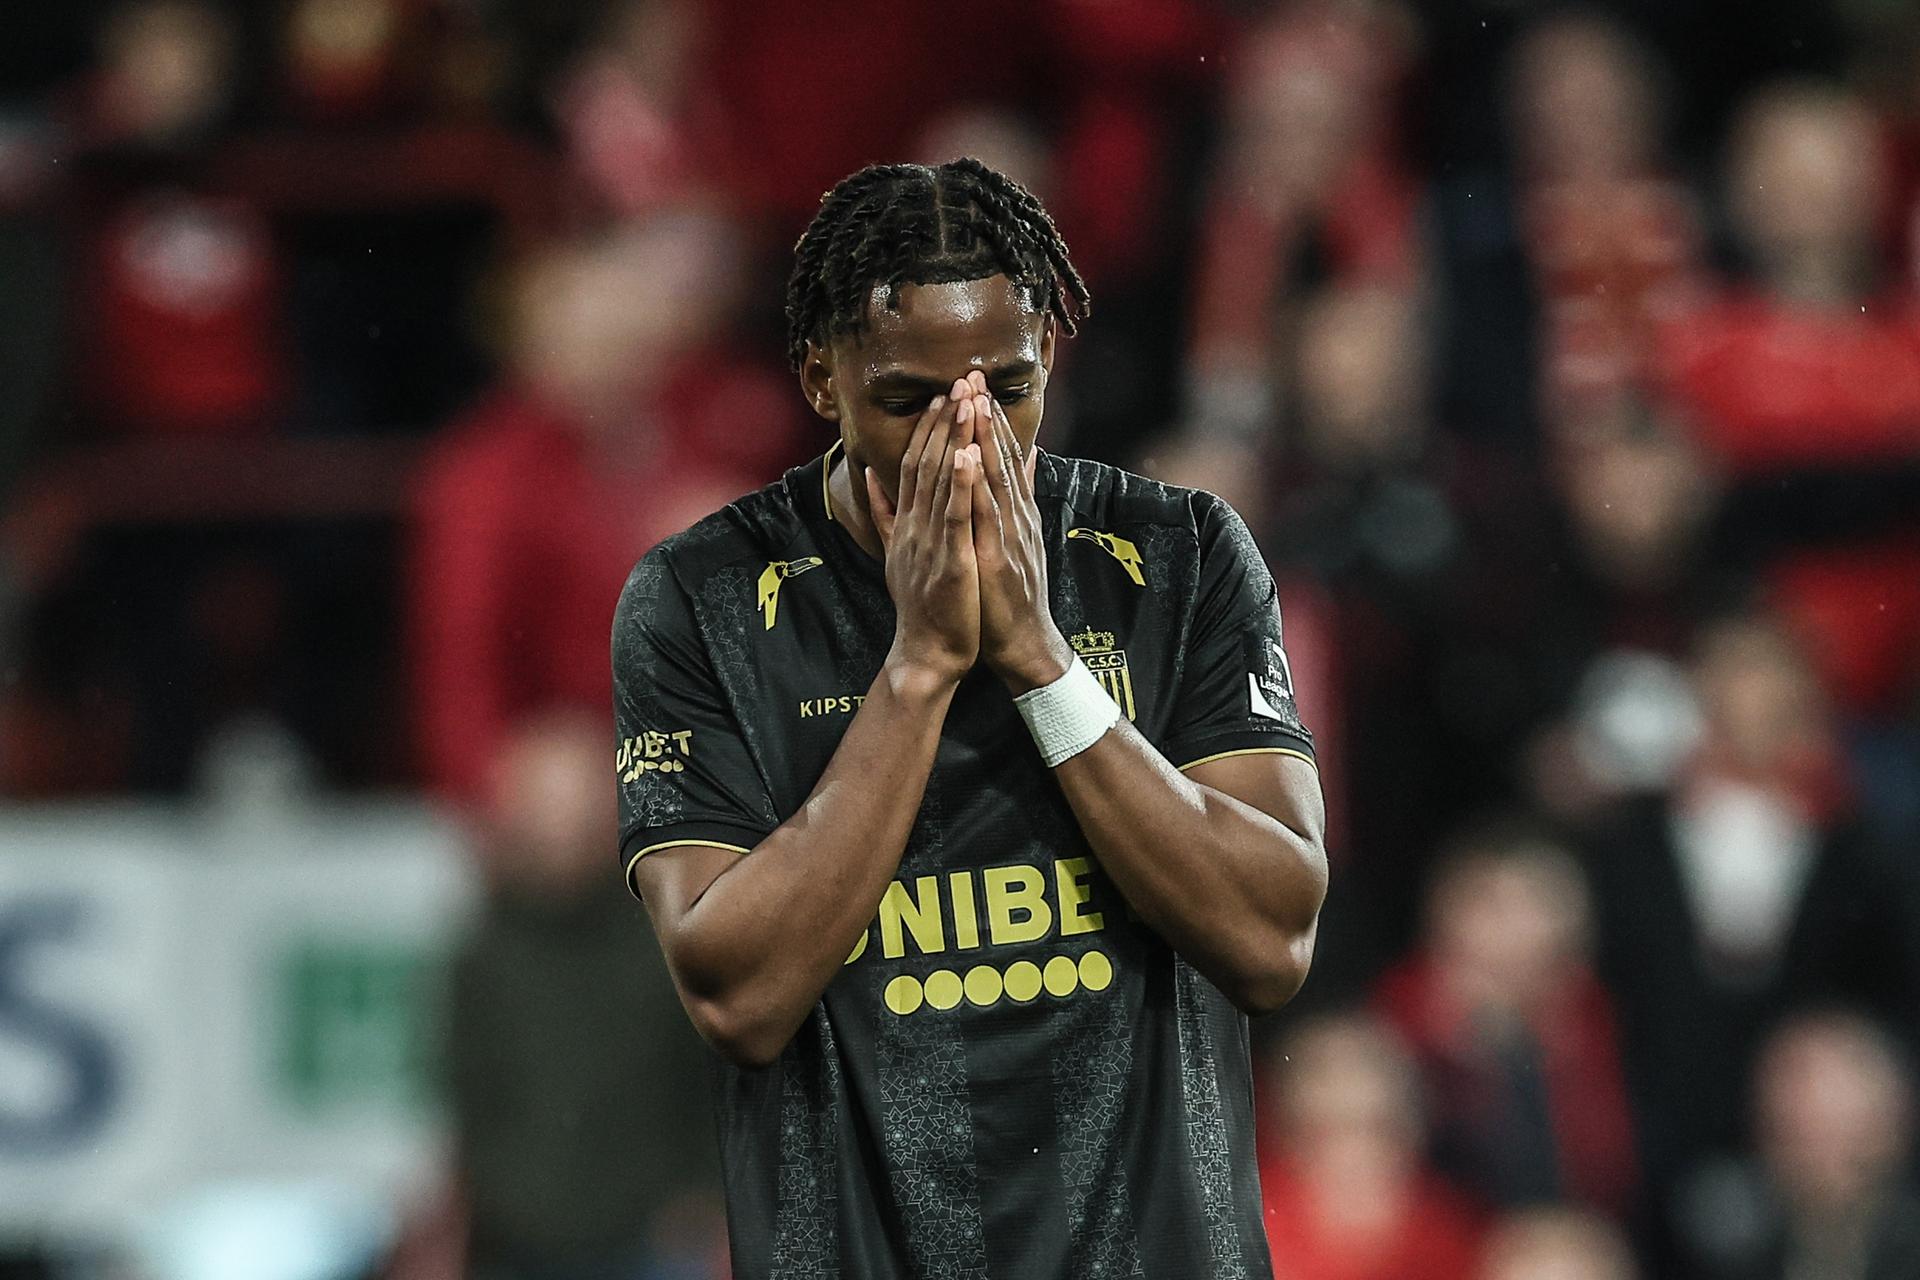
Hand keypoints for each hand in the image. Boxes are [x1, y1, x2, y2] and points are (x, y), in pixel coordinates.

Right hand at [866, 379, 983, 684]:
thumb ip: (883, 514)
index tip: (944, 395)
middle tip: (960, 381)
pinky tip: (967, 455)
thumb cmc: (922, 607)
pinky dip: (960, 485)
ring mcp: (930, 542)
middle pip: (927, 463)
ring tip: (966, 402)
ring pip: (940, 481)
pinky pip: (954, 517)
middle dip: (945, 421)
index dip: (929, 428)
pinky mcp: (949, 561)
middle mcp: (914, 526)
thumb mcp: (898, 552)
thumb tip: (867, 477)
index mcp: (908, 523)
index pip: (915, 464)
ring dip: (953, 439)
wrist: (925, 654)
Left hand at [965, 372, 1073, 692]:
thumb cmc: (1011, 595)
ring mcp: (1010, 537)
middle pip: (1002, 459)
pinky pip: (986, 518)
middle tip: (974, 376)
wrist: (1025, 645)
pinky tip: (969, 463)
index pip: (1003, 458)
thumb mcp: (1017, 539)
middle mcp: (1017, 519)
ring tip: (974, 404)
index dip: (990, 420)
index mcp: (1016, 514)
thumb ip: (1022, 498)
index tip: (976, 384)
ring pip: (997, 481)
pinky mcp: (998, 560)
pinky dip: (978, 488)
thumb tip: (1030, 456)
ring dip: (985, 441)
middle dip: (987, 417)